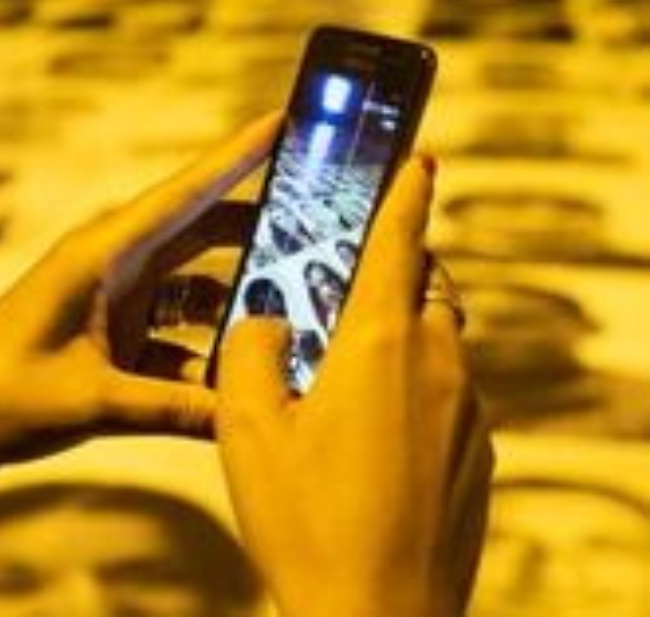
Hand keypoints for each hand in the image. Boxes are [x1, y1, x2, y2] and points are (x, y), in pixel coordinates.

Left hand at [0, 114, 278, 496]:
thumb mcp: (90, 401)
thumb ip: (171, 409)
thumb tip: (242, 417)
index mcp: (104, 252)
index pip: (186, 192)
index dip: (237, 156)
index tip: (282, 123)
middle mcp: (119, 262)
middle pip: (205, 230)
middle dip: (258, 228)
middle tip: (318, 226)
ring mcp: (122, 295)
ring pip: (199, 284)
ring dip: (236, 303)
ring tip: (286, 320)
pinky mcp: (122, 328)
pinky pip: (181, 330)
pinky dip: (207, 350)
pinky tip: (234, 378)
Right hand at [216, 155, 492, 616]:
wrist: (379, 615)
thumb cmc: (308, 518)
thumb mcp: (249, 429)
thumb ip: (251, 351)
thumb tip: (266, 322)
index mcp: (379, 343)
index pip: (400, 242)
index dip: (409, 194)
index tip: (421, 159)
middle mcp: (436, 362)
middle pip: (426, 289)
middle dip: (397, 276)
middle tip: (353, 296)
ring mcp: (467, 407)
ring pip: (441, 340)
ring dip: (406, 335)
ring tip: (355, 372)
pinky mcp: (480, 448)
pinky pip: (451, 390)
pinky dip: (420, 386)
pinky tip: (380, 435)